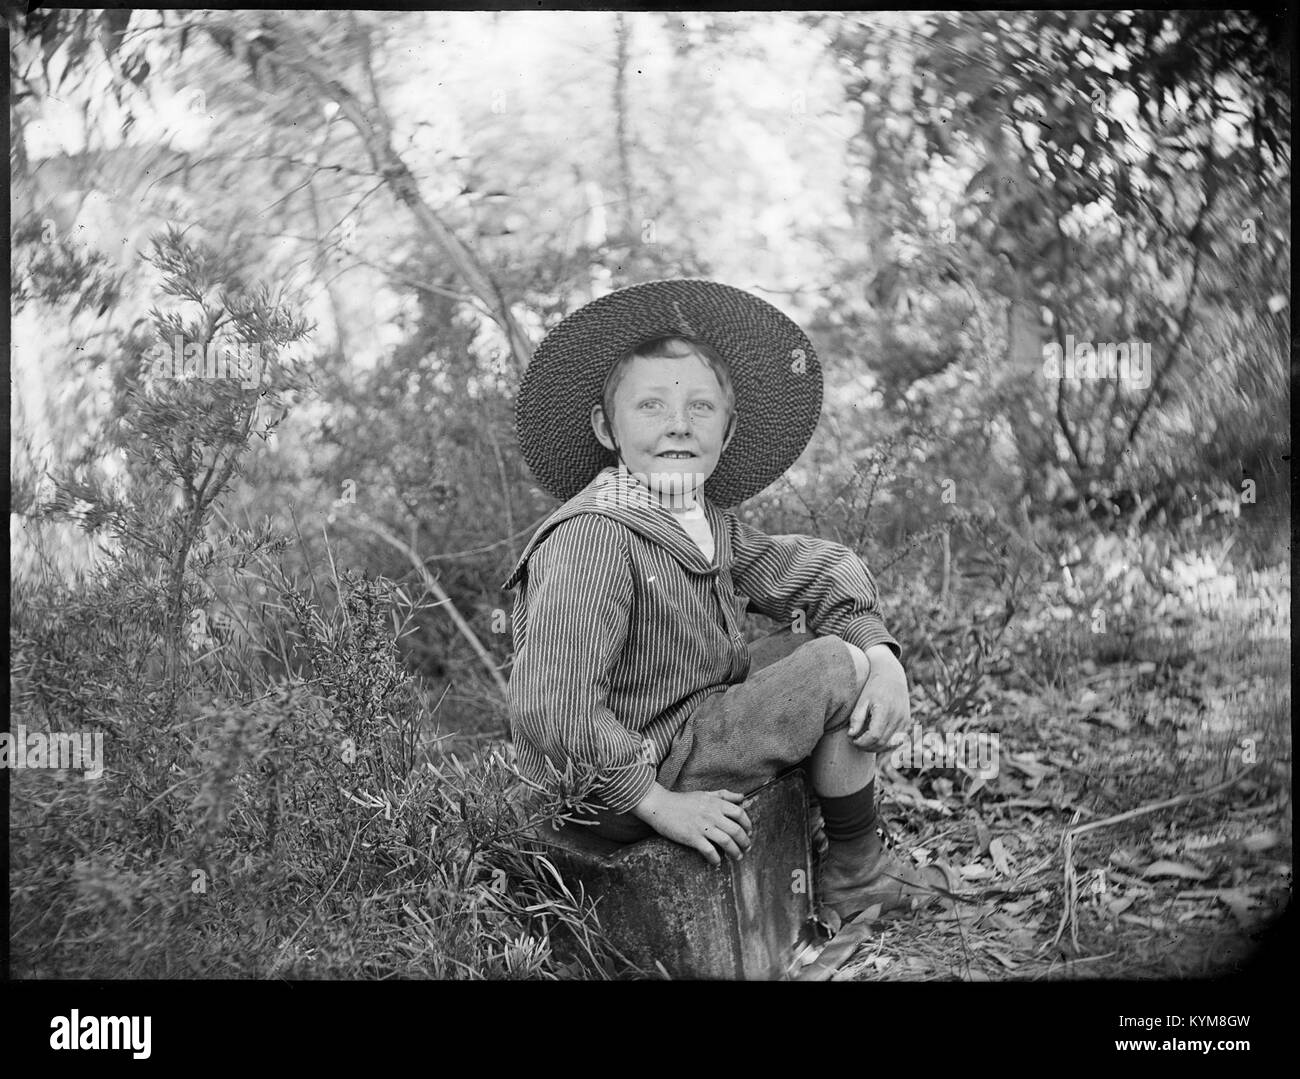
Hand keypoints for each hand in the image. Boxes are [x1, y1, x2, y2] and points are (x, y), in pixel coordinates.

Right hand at [631, 784, 752, 865]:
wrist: (659, 805)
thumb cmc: (682, 800)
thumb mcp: (705, 793)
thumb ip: (724, 795)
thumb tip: (742, 797)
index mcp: (715, 803)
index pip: (740, 813)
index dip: (748, 824)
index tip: (749, 832)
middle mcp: (712, 814)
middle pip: (736, 830)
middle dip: (745, 842)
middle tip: (747, 848)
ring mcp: (702, 827)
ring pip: (726, 842)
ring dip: (735, 852)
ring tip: (737, 857)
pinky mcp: (692, 838)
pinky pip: (709, 851)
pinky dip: (716, 859)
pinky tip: (717, 862)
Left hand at [847, 645, 910, 752]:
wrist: (892, 675)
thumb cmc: (873, 687)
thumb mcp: (862, 700)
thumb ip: (857, 718)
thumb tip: (851, 735)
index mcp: (885, 710)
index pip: (874, 736)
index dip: (862, 742)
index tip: (852, 740)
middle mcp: (897, 717)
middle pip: (882, 743)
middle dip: (867, 747)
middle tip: (855, 743)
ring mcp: (904, 721)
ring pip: (890, 745)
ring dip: (876, 748)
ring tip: (864, 743)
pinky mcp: (907, 722)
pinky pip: (897, 740)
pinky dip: (886, 744)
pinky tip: (875, 740)